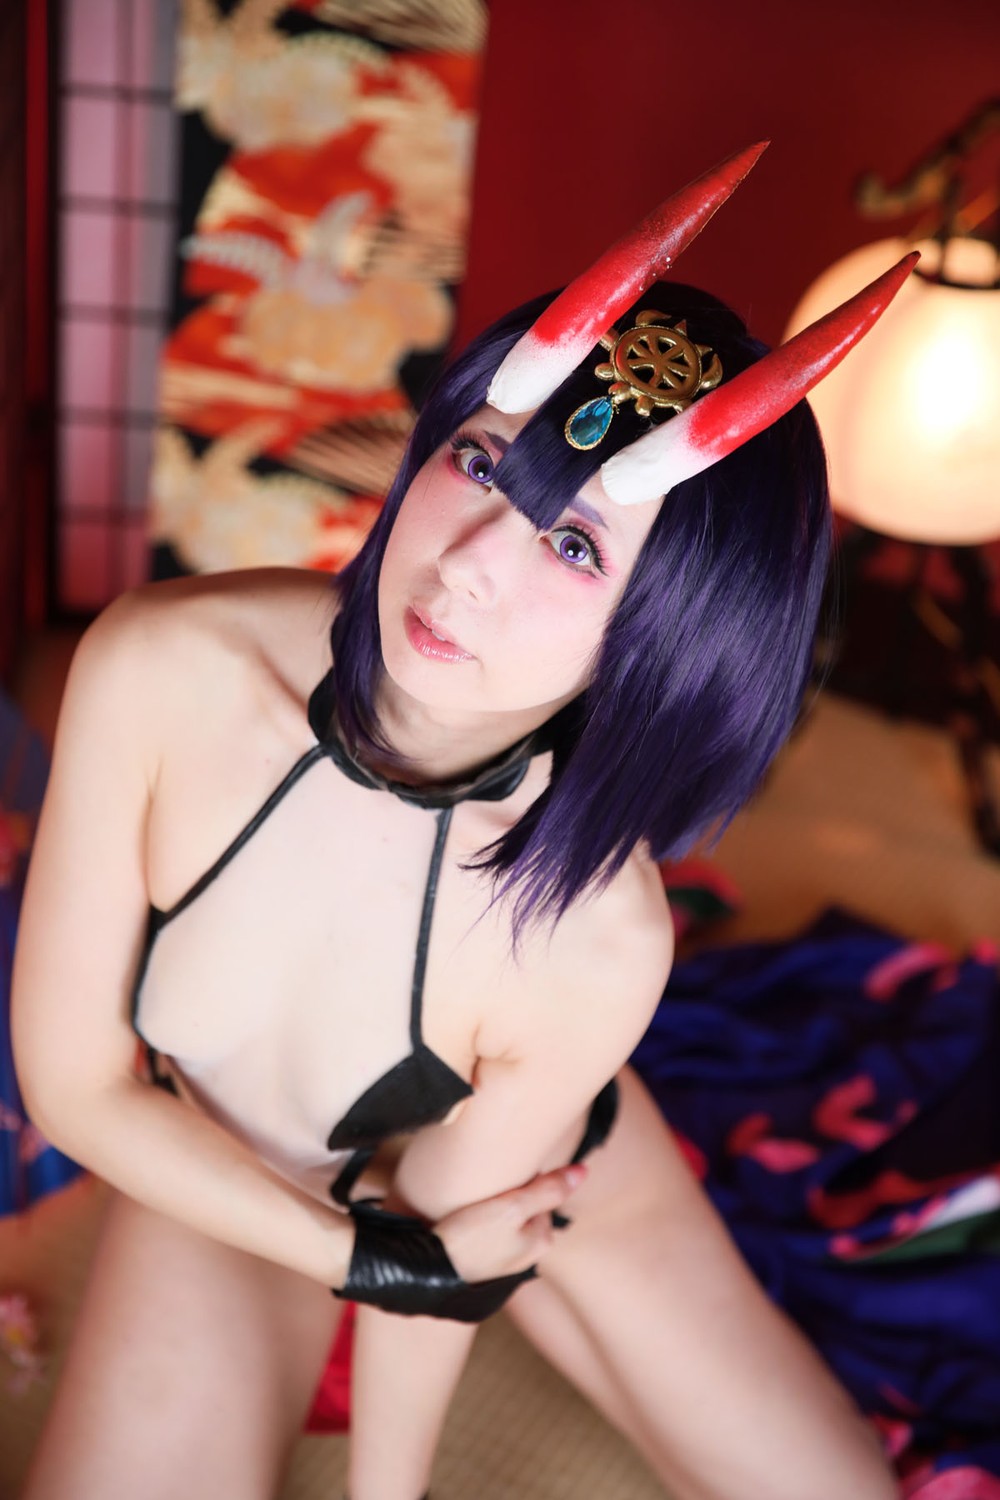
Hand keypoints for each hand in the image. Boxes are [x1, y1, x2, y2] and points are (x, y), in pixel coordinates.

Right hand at [432, 1163, 585, 1283]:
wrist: (426, 1272)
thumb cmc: (469, 1238)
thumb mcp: (511, 1208)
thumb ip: (548, 1189)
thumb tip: (584, 1171)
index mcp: (541, 1240)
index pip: (543, 1192)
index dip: (524, 1177)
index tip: (503, 1175)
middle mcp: (528, 1254)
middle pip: (527, 1206)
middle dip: (511, 1193)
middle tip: (485, 1189)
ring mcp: (505, 1260)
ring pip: (507, 1219)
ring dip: (495, 1207)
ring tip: (473, 1204)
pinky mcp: (482, 1262)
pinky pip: (489, 1232)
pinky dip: (481, 1221)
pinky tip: (465, 1219)